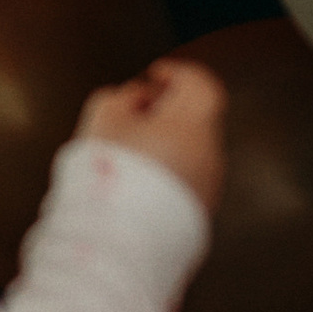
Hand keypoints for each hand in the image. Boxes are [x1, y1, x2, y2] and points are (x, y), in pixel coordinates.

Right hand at [76, 59, 225, 217]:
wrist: (120, 238)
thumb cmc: (113, 173)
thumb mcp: (103, 118)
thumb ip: (120, 97)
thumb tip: (135, 100)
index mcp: (194, 125)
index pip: (201, 85)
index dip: (177, 73)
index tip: (156, 74)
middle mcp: (209, 155)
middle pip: (194, 119)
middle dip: (165, 110)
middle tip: (132, 113)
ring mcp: (207, 187)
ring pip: (188, 152)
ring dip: (163, 143)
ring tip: (125, 154)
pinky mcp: (197, 214)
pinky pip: (184, 181)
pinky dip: (165, 173)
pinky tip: (132, 183)